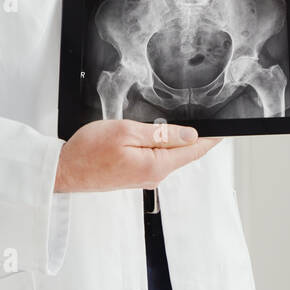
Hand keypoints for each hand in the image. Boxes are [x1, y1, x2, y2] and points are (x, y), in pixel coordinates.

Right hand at [53, 120, 222, 192]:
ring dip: (170, 138)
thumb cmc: (89, 151)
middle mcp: (154, 176)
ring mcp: (143, 177)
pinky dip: (156, 145)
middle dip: (190, 134)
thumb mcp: (127, 131)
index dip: (210, 138)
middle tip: (195, 112)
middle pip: (182, 152)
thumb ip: (161, 134)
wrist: (64, 171)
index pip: (194, 150)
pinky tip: (148, 133)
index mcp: (156, 165)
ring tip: (166, 120)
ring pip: (167, 153)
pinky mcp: (133, 175)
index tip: (224, 129)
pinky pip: (153, 157)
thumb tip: (190, 134)